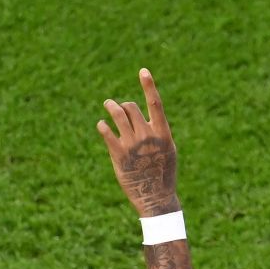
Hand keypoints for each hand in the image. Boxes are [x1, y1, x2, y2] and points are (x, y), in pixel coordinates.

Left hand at [96, 68, 180, 216]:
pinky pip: (106, 132)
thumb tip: (145, 115)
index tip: (143, 70)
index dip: (149, 85)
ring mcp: (132, 144)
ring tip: (107, 105)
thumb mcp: (167, 150)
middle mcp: (147, 136)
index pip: (155, 103)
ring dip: (110, 107)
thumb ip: (157, 132)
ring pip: (117, 115)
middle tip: (118, 107)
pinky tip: (102, 126)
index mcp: (163, 133)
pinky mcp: (118, 154)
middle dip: (123, 106)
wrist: (155, 198)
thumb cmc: (163, 173)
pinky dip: (103, 126)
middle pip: (131, 108)